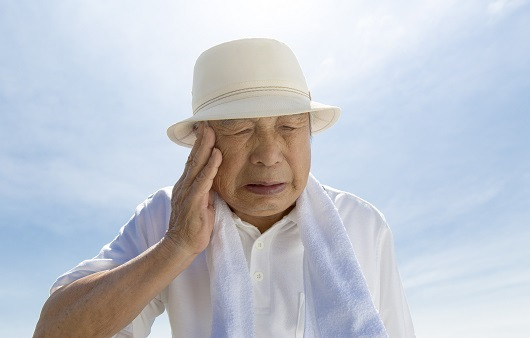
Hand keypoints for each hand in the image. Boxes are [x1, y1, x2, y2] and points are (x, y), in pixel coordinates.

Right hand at [165, 122, 221, 254]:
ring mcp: (187, 193)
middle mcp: (184, 185)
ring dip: (205, 148)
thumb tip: (215, 176)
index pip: (194, 160)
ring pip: (197, 166)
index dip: (201, 144)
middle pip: (194, 158)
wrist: (181, 245)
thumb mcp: (202, 202)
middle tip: (208, 122)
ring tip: (211, 132)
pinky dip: (210, 168)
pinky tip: (216, 156)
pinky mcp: (193, 203)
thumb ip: (206, 188)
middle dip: (202, 140)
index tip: (207, 128)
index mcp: (187, 184)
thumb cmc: (195, 224)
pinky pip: (202, 182)